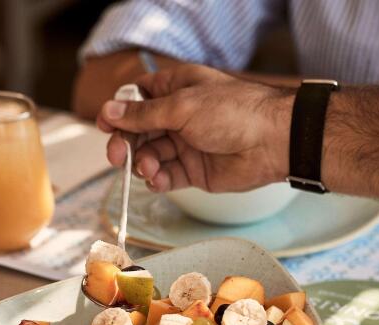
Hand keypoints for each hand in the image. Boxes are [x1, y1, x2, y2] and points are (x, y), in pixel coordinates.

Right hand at [97, 65, 292, 192]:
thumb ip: (144, 114)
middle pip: (138, 131)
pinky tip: (157, 180)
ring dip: (143, 164)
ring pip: (150, 155)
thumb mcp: (182, 106)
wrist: (273, 142)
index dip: (119, 111)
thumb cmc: (234, 112)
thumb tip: (110, 111)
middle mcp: (179, 116)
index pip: (138, 98)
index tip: (105, 124)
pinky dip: (157, 180)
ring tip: (149, 169)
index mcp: (177, 89)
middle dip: (126, 144)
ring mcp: (186, 144)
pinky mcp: (195, 171)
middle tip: (118, 157)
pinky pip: (167, 176)